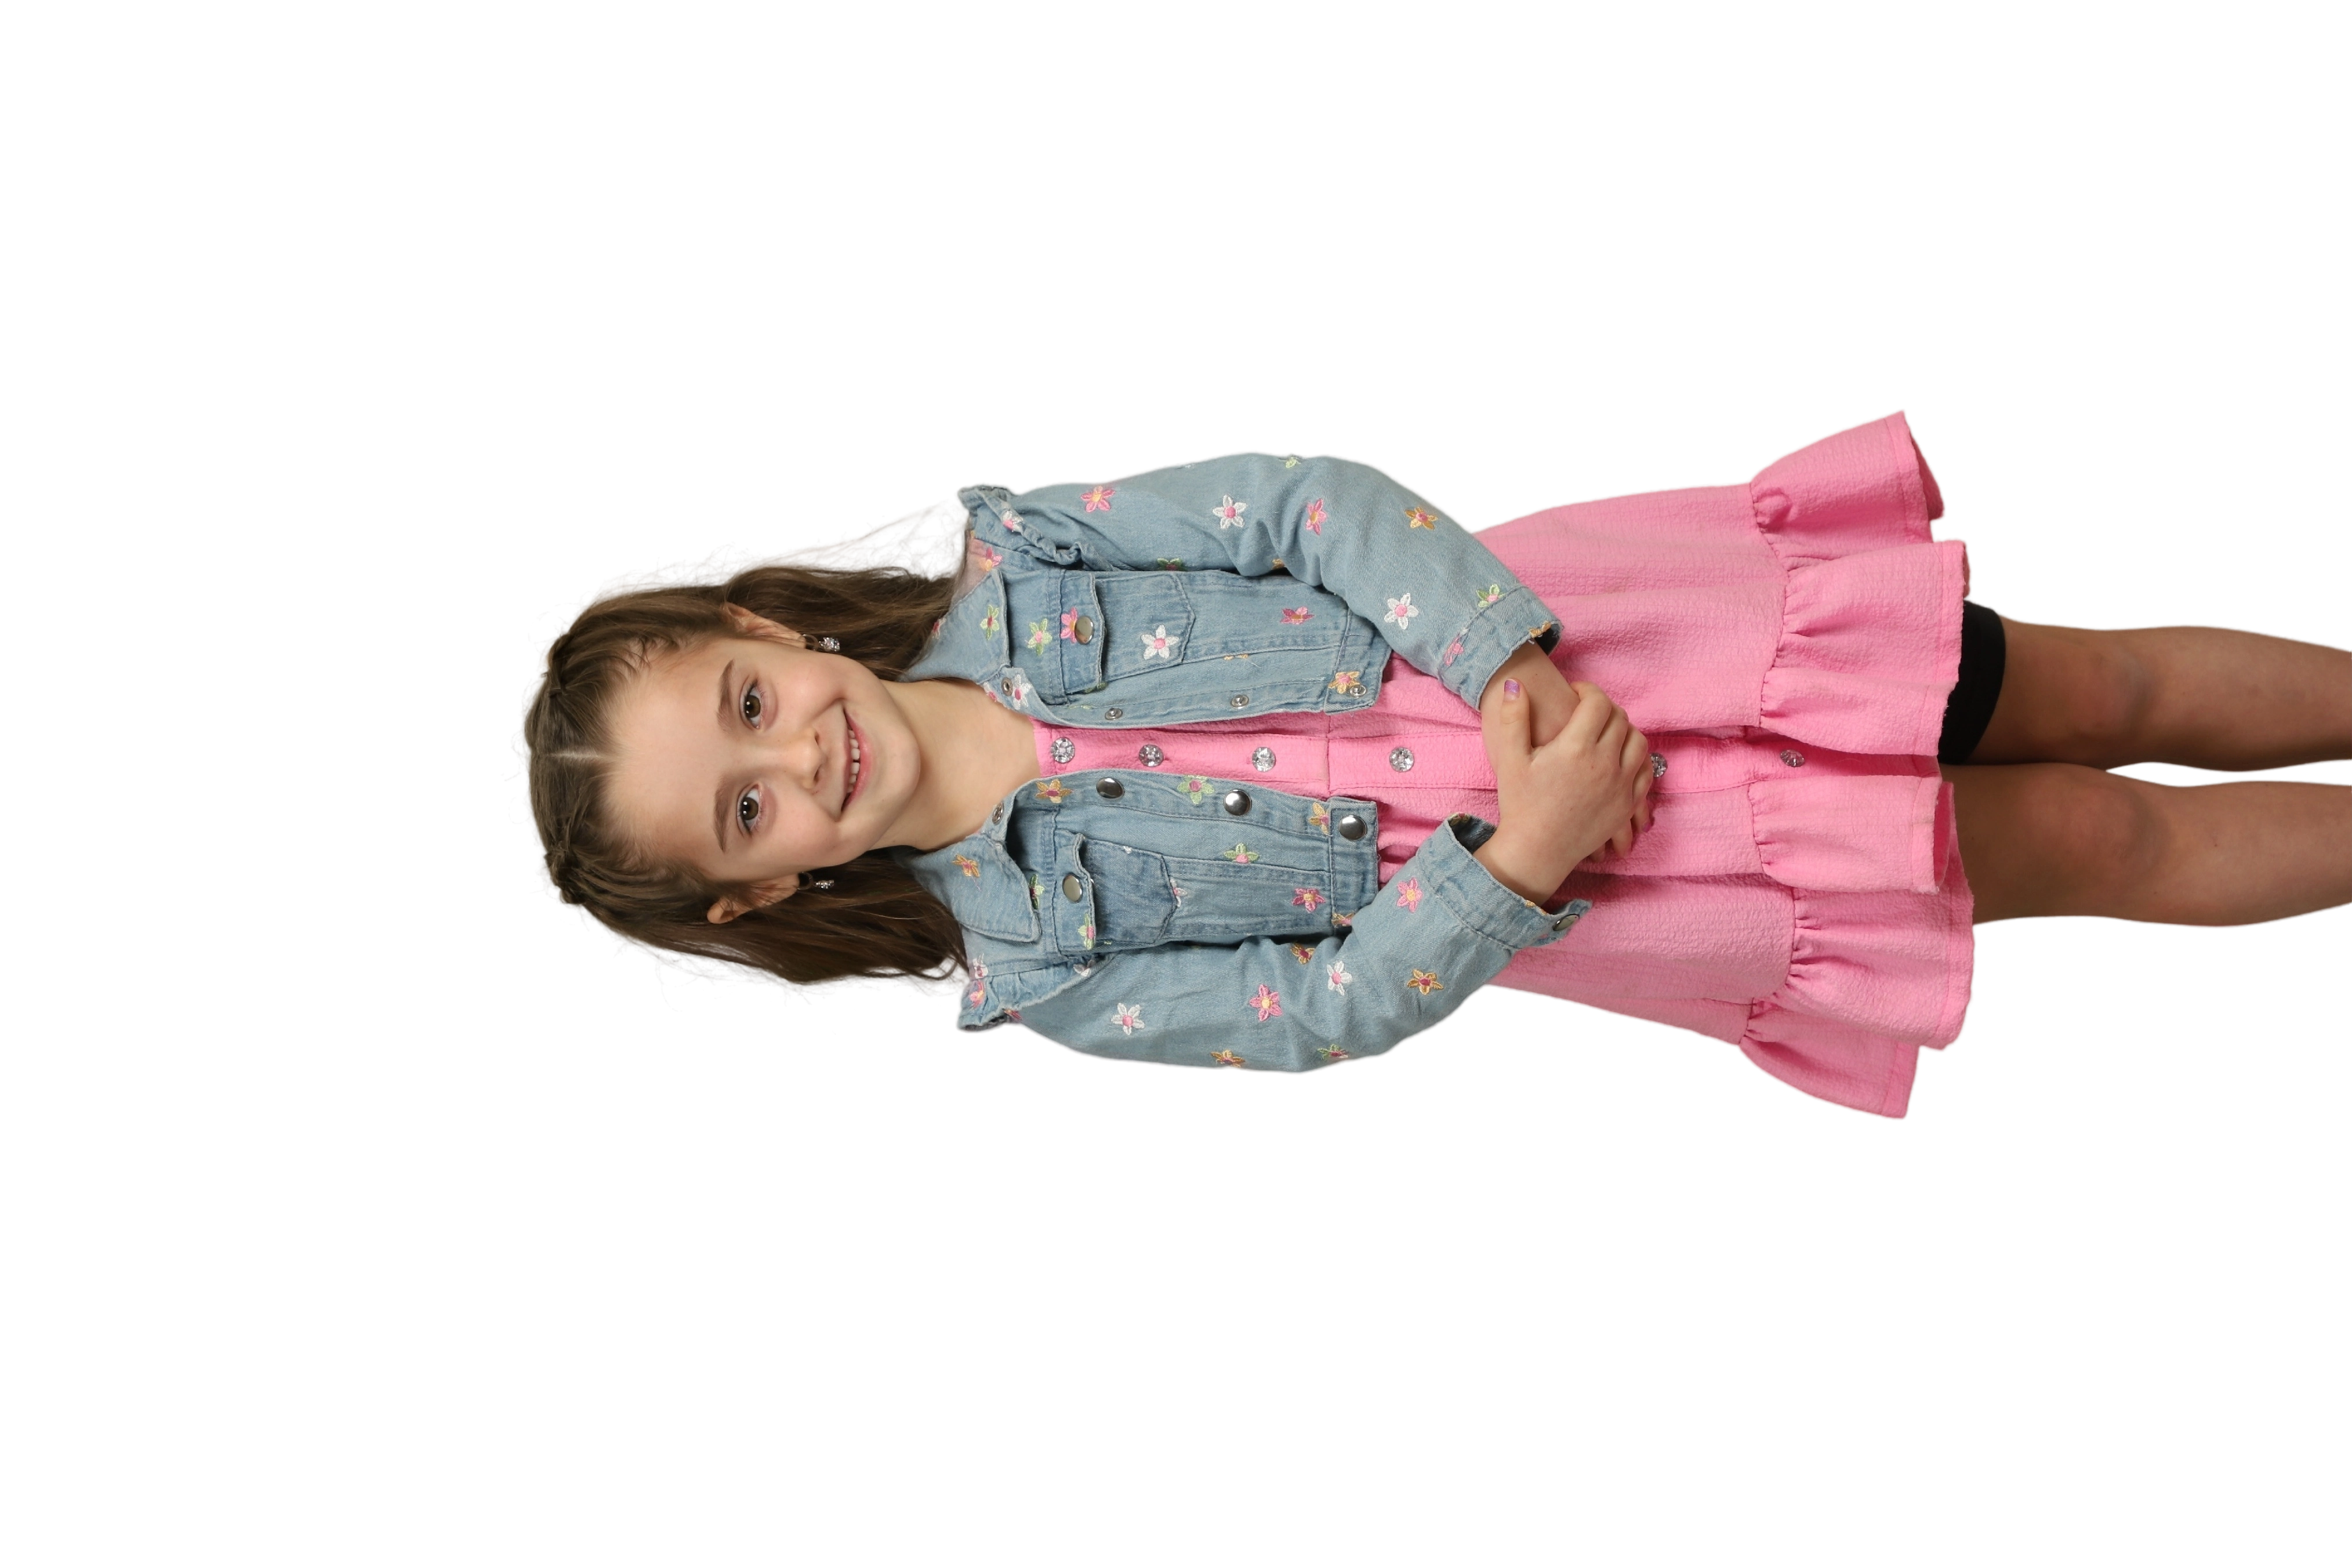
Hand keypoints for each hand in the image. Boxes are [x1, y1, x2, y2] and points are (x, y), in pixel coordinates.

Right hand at [1481, 646, 1653, 861]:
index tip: (1575, 694)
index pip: (1597, 702)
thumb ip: (1512, 717)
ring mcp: (1621, 785)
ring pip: (1638, 741)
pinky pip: (1645, 770)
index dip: (1587, 691)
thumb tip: (1513, 682)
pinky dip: (1637, 757)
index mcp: (1575, 748)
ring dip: (1624, 730)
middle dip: (1604, 708)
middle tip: (1587, 712)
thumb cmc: (1520, 804)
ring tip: (1605, 732)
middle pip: (1619, 718)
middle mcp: (1604, 763)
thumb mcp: (1509, 759)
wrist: (1536, 851)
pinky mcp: (1628, 804)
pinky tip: (1619, 757)